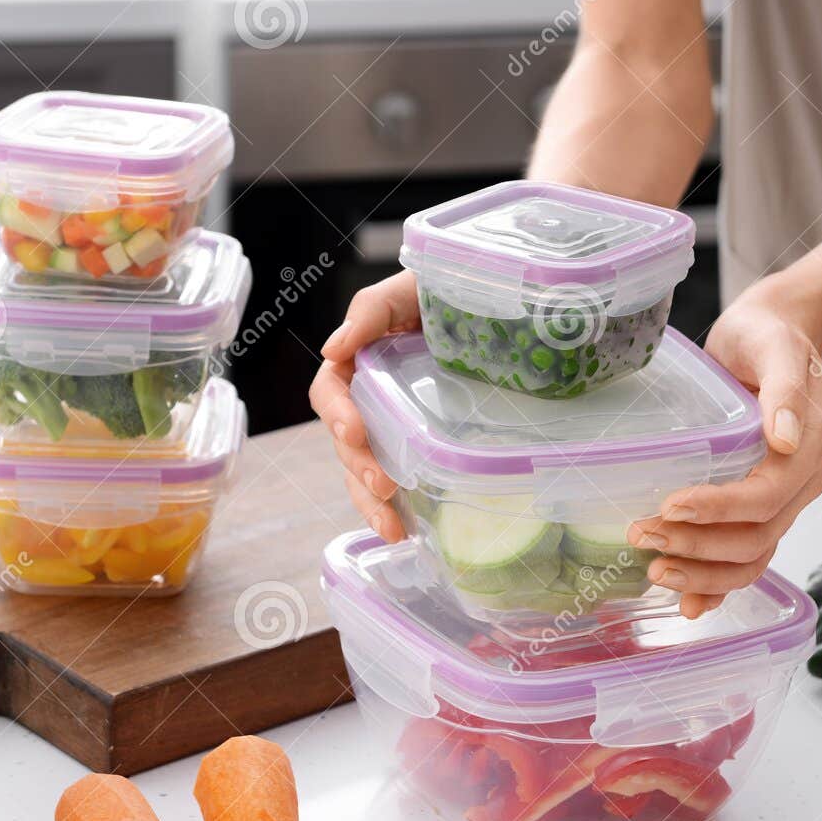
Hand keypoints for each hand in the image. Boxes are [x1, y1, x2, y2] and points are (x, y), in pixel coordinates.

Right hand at [308, 270, 419, 541]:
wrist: (492, 305)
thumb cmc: (444, 291)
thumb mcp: (407, 289)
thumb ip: (371, 311)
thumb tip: (333, 349)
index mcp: (357, 360)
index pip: (330, 392)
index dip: (337, 413)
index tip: (355, 430)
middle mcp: (367, 398)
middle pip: (345, 441)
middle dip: (359, 467)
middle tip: (384, 486)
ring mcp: (391, 425)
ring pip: (363, 469)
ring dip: (370, 501)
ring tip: (391, 526)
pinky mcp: (416, 445)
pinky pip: (394, 480)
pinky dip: (393, 509)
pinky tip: (405, 531)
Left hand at [627, 280, 821, 618]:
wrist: (773, 335)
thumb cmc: (769, 337)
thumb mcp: (776, 347)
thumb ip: (782, 389)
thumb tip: (784, 437)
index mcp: (809, 450)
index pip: (764, 497)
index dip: (718, 509)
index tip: (669, 504)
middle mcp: (800, 484)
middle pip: (754, 538)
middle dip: (697, 547)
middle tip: (640, 534)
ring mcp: (780, 501)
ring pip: (750, 558)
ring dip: (702, 575)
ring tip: (653, 571)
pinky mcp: (757, 507)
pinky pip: (745, 558)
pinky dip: (718, 587)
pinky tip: (688, 605)